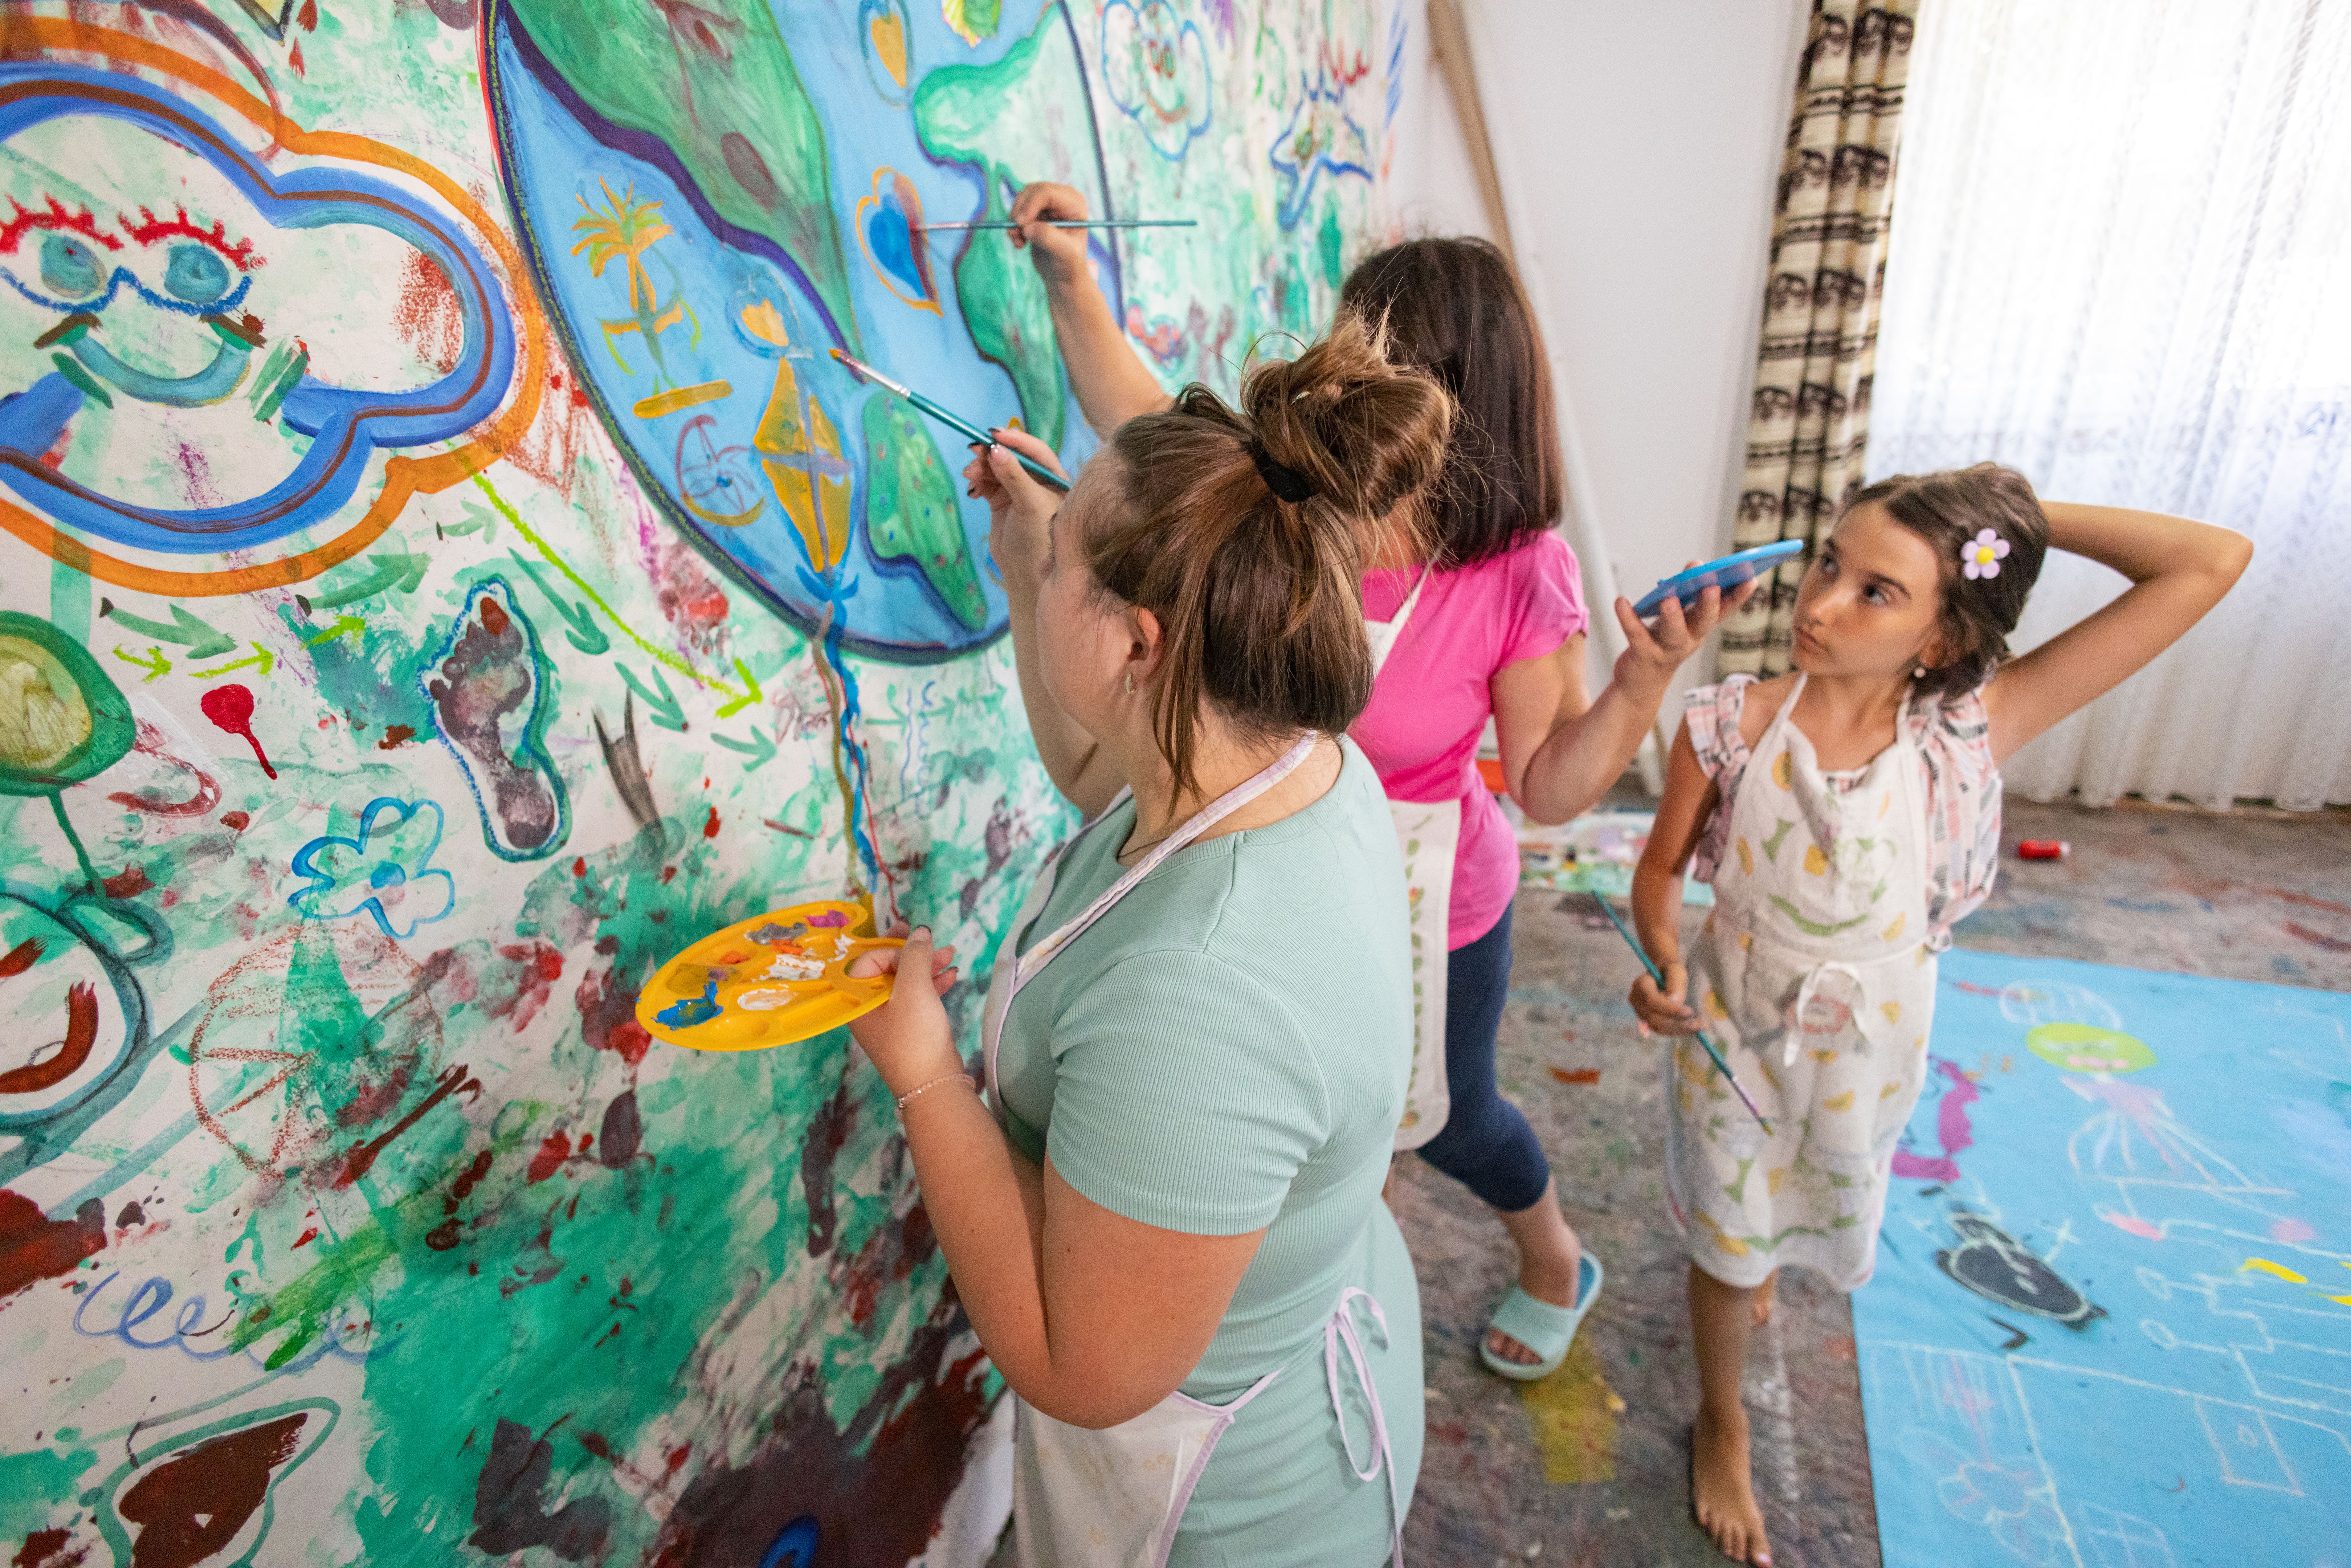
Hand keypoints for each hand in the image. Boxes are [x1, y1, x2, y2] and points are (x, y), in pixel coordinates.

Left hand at [846, 923, 965, 1096]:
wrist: (933, 1085)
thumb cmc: (915, 1035)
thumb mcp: (914, 989)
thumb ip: (915, 955)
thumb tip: (919, 931)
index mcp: (857, 1000)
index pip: (868, 960)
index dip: (893, 949)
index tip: (917, 947)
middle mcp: (867, 1009)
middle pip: (886, 969)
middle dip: (912, 952)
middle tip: (930, 937)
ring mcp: (888, 1020)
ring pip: (905, 982)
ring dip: (927, 965)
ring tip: (951, 954)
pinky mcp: (908, 1029)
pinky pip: (916, 998)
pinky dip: (932, 984)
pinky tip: (952, 975)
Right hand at [965, 426, 1067, 588]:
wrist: (1026, 571)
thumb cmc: (1040, 539)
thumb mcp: (1030, 504)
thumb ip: (1014, 476)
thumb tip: (995, 449)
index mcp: (1054, 478)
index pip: (1035, 450)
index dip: (1015, 440)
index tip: (993, 434)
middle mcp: (1037, 481)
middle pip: (1011, 456)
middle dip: (992, 453)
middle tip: (973, 451)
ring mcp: (1017, 491)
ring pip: (996, 469)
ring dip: (981, 468)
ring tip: (969, 475)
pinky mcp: (1001, 501)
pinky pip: (986, 483)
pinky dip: (977, 483)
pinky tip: (972, 490)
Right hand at [1007, 181, 1092, 289]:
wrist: (1062, 275)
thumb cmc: (1069, 264)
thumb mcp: (1064, 253)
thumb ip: (1048, 237)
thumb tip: (1028, 227)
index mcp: (1075, 203)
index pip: (1047, 192)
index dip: (1030, 205)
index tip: (1020, 224)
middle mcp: (1062, 199)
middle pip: (1032, 191)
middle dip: (1020, 212)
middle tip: (1014, 234)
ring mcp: (1048, 204)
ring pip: (1022, 200)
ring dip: (1015, 220)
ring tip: (1018, 242)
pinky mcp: (1036, 212)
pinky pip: (1018, 211)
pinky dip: (1014, 226)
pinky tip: (1019, 243)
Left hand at [1608, 572, 1759, 700]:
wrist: (1642, 684)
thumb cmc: (1664, 644)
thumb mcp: (1682, 622)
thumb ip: (1690, 598)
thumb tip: (1697, 566)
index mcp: (1700, 628)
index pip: (1724, 611)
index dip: (1738, 597)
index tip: (1750, 578)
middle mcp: (1689, 640)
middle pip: (1703, 623)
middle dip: (1708, 605)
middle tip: (1711, 586)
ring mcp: (1667, 650)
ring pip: (1673, 634)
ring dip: (1673, 616)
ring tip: (1669, 599)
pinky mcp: (1643, 655)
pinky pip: (1636, 635)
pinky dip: (1628, 618)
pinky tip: (1621, 601)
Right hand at [1629, 961, 1698, 1034]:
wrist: (1663, 975)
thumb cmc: (1669, 970)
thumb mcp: (1675, 970)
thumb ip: (1674, 983)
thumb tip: (1675, 1001)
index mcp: (1640, 985)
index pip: (1651, 1001)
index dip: (1669, 1009)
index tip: (1689, 1012)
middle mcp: (1636, 1001)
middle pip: (1654, 1018)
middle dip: (1677, 1023)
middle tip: (1699, 1023)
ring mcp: (1641, 1013)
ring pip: (1658, 1027)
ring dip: (1679, 1029)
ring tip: (1699, 1026)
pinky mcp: (1649, 1021)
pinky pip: (1662, 1030)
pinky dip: (1678, 1031)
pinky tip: (1693, 1028)